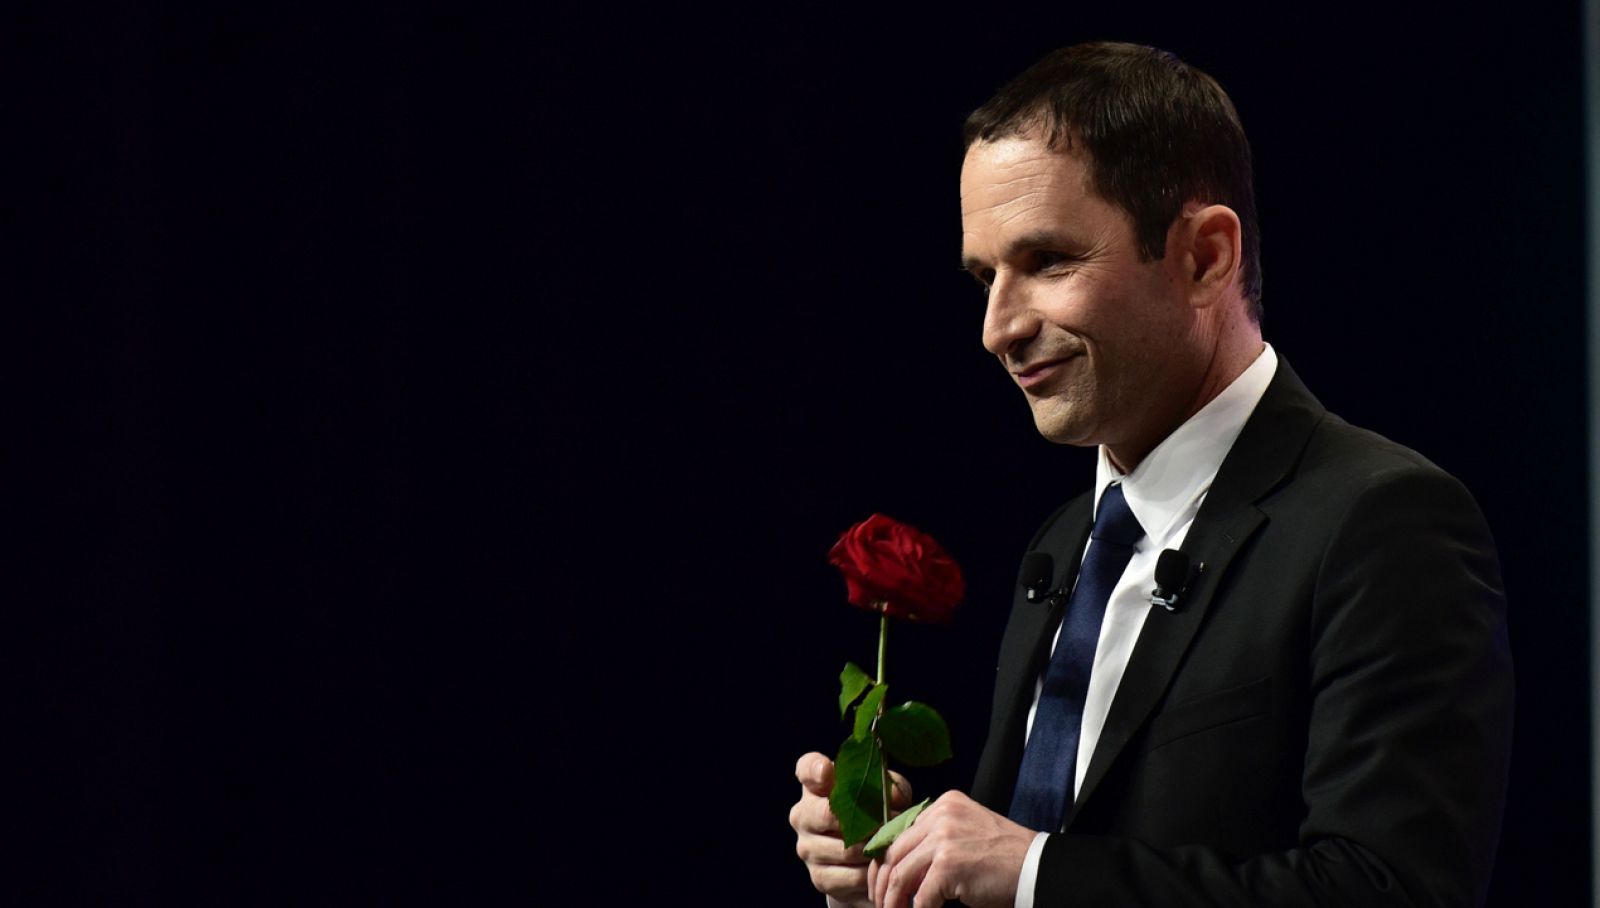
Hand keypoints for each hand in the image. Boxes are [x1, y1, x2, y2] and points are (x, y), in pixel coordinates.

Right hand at [790, 752, 912, 907]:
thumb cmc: (875, 812)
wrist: (867, 857)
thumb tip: (892, 798)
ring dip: (872, 848)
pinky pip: (851, 875)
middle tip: (886, 823)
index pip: (806, 769)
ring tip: (890, 844)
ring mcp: (807, 847)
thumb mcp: (885, 793)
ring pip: (844, 849)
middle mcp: (803, 814)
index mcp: (815, 785)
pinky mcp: (819, 877)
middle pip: (825, 814)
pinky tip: (881, 865)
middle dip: (863, 821)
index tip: (827, 771)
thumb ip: (889, 787)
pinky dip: (871, 872)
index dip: (815, 770)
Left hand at [868, 790, 1033, 907]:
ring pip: (900, 875)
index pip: (900, 832)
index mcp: (943, 804)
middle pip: (894, 852)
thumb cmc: (1004, 858)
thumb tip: (902, 866)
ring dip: (893, 901)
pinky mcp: (949, 864)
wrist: (1037, 868)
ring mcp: (944, 838)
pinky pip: (921, 896)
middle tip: (881, 903)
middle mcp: (941, 815)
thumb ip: (936, 839)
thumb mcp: (966, 833)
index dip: (885, 860)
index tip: (881, 882)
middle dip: (882, 882)